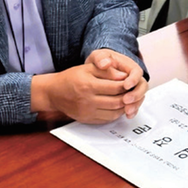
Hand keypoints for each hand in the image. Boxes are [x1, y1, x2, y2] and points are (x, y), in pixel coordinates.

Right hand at [30, 50, 146, 122]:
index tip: (131, 81)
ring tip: (128, 98)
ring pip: (114, 112)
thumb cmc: (71, 77)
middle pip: (117, 101)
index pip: (116, 87)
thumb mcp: (88, 68)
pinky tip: (119, 106)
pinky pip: (107, 119)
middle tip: (133, 91)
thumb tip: (124, 76)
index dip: (127, 84)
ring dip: (124, 106)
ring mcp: (87, 112)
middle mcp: (87, 101)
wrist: (54, 92)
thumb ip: (107, 71)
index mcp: (88, 85)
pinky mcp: (87, 119)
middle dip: (128, 96)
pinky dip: (116, 113)